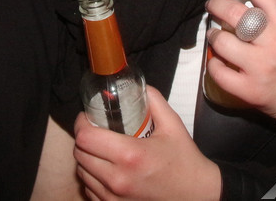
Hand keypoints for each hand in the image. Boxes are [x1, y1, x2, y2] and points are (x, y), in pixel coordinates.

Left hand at [73, 86, 221, 200]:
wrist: (196, 195)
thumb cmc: (185, 162)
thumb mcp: (172, 125)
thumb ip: (153, 100)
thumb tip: (137, 86)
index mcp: (130, 155)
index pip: (85, 137)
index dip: (83, 123)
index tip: (89, 117)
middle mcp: (118, 179)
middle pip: (79, 154)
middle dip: (85, 139)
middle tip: (97, 132)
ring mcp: (113, 197)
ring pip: (82, 173)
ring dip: (87, 159)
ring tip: (102, 151)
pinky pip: (89, 190)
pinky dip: (93, 178)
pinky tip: (107, 170)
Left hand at [205, 0, 275, 124]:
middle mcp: (273, 42)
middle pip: (234, 13)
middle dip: (216, 5)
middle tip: (212, 6)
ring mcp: (259, 66)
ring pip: (222, 42)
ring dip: (213, 35)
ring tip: (216, 35)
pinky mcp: (248, 89)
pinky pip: (219, 71)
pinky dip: (214, 65)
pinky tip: (220, 61)